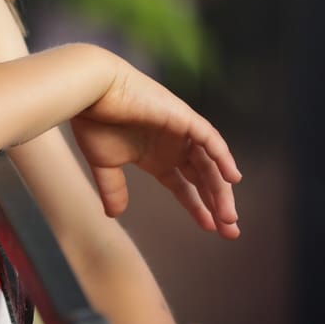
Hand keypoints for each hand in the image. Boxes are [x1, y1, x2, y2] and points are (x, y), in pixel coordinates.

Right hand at [69, 56, 241, 238]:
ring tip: (229, 217)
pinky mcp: (183, 118)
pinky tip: (232, 179)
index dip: (197, 207)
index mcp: (156, 156)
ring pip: (210, 164)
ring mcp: (180, 131)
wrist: (92, 91)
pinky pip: (210, 139)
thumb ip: (113, 189)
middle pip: (203, 179)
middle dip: (217, 205)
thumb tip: (114, 215)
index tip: (210, 228)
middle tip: (230, 232)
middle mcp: (172, 145)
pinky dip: (223, 157)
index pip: (184, 186)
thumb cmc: (94, 121)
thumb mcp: (104, 164)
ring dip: (222, 190)